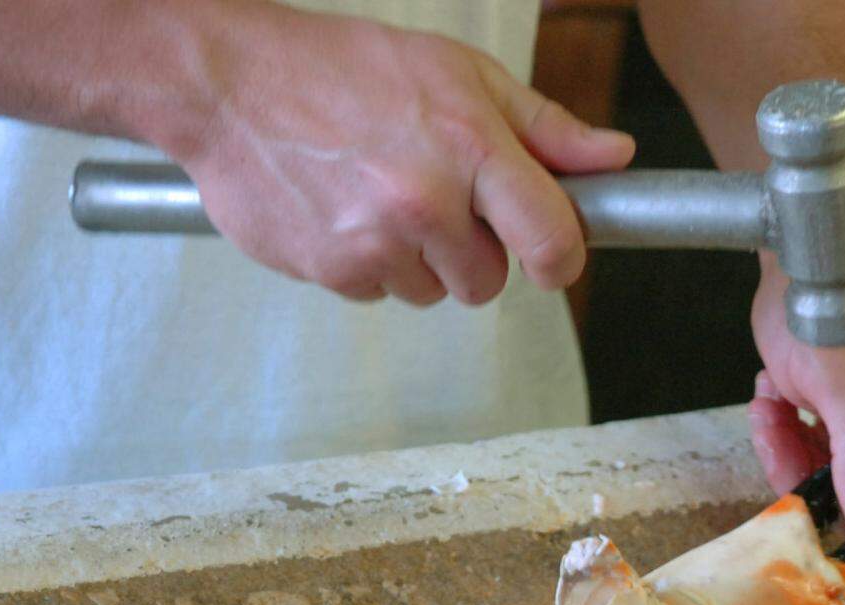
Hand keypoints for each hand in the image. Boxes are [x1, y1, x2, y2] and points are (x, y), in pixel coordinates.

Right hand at [154, 3, 633, 304]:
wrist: (229, 84)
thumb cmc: (345, 70)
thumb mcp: (457, 74)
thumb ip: (542, 126)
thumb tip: (616, 158)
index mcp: (469, 145)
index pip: (551, 240)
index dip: (559, 260)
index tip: (551, 260)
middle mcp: (425, 202)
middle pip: (486, 283)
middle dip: (470, 254)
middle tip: (436, 203)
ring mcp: (375, 243)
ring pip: (430, 293)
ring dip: (417, 261)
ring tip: (379, 198)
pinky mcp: (332, 272)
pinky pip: (378, 294)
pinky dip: (370, 266)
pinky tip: (345, 213)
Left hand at [747, 247, 844, 574]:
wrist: (802, 256)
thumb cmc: (833, 306)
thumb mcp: (842, 386)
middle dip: (831, 502)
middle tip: (789, 485)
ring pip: (836, 481)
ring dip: (793, 461)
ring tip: (771, 414)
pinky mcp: (837, 414)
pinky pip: (811, 452)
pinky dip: (782, 436)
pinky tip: (768, 400)